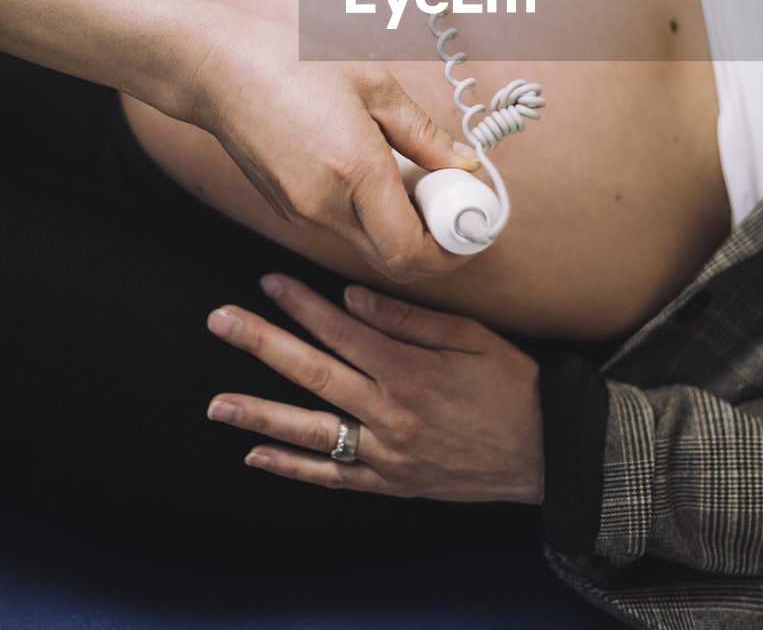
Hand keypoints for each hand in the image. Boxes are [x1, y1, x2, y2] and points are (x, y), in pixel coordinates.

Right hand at [189, 10, 479, 281]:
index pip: (412, 252)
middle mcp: (327, 204)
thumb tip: (462, 163)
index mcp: (355, 170)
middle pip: (394, 260)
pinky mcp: (288, 210)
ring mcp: (302, 213)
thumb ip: (423, 132)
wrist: (217, 70)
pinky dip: (369, 213)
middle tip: (447, 200)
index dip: (451, 251)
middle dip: (432, 242)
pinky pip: (342, 227)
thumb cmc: (293, 62)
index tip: (469, 222)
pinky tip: (369, 170)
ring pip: (369, 245)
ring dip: (400, 225)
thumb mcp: (374, 84)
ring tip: (407, 174)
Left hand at [206, 274, 544, 503]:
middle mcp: (389, 414)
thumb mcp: (471, 338)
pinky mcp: (390, 483)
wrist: (545, 451)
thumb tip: (352, 298)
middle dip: (261, 344)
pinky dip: (292, 469)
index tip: (268, 281)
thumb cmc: (510, 385)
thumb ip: (408, 319)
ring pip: (310, 431)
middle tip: (220, 321)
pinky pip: (332, 478)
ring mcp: (385, 454)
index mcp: (409, 371)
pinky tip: (256, 456)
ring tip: (215, 403)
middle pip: (313, 372)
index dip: (300, 303)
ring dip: (259, 413)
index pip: (340, 330)